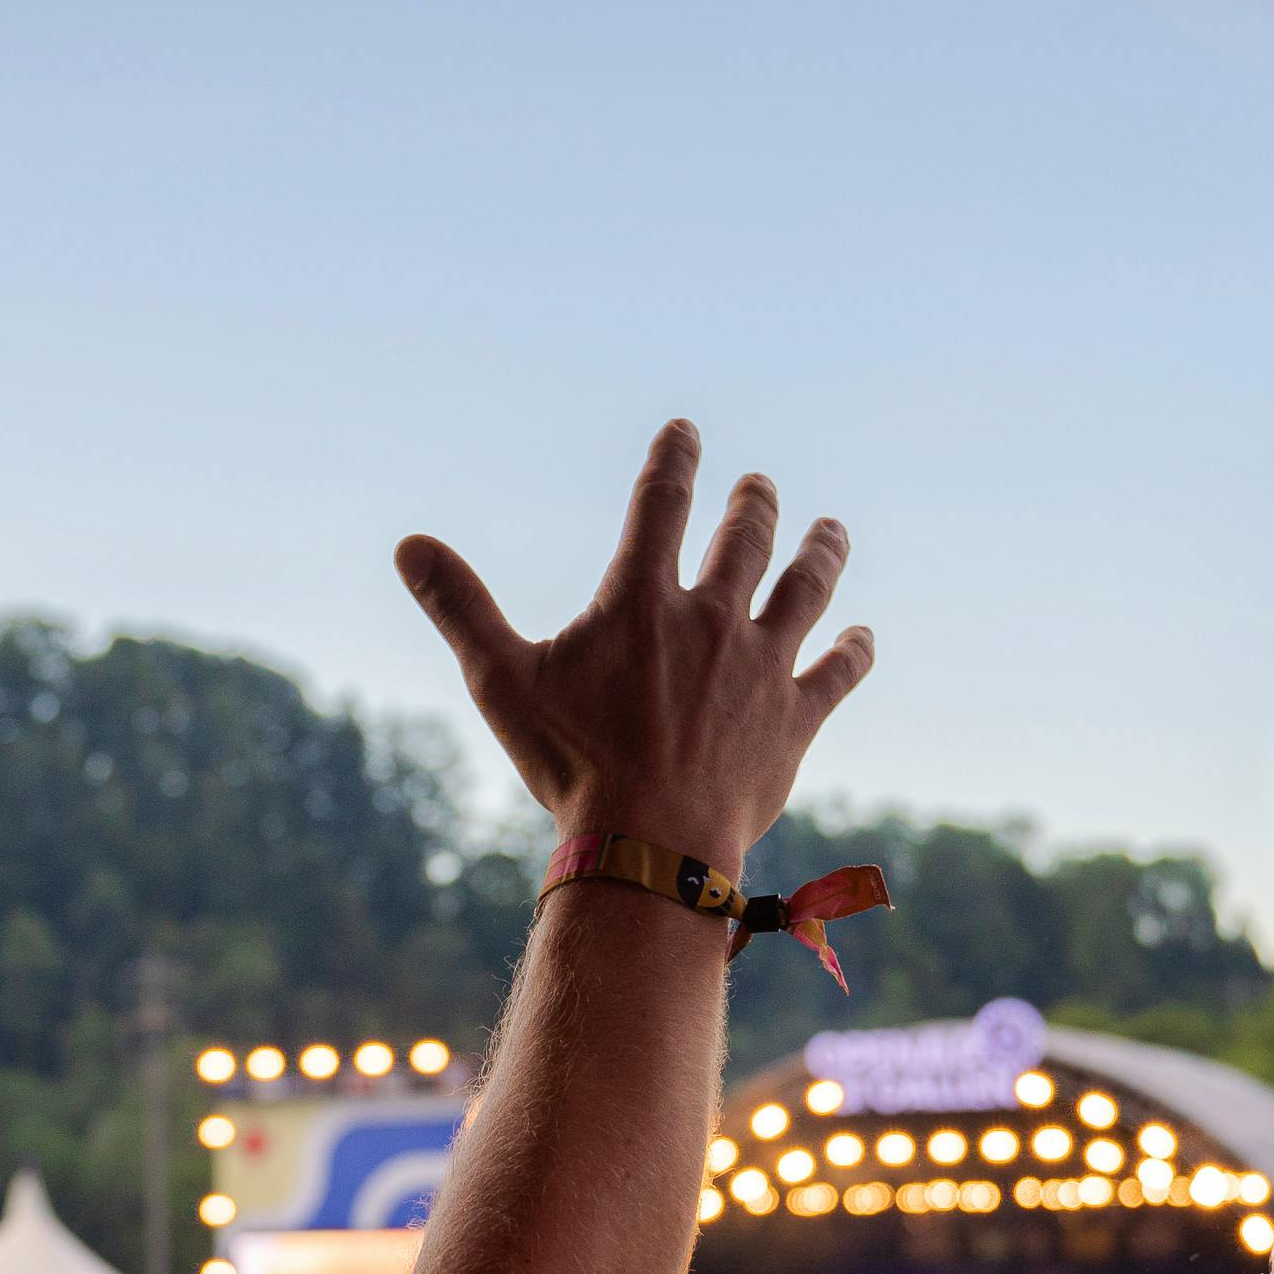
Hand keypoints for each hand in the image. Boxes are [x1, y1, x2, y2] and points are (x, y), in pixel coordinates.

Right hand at [397, 421, 872, 874]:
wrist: (652, 842)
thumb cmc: (570, 763)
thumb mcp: (501, 680)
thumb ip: (459, 605)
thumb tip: (409, 545)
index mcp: (642, 600)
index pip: (661, 503)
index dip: (675, 458)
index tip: (687, 431)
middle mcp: (711, 618)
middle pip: (745, 537)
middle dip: (753, 504)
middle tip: (759, 487)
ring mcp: (761, 666)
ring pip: (806, 589)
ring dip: (821, 553)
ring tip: (831, 530)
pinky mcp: (795, 718)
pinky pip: (837, 673)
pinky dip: (854, 652)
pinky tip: (864, 638)